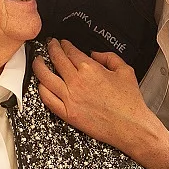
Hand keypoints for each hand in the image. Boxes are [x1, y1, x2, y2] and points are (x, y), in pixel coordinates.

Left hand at [33, 39, 168, 168]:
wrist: (130, 126)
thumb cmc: (129, 101)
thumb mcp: (125, 70)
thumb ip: (108, 57)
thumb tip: (94, 54)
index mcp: (90, 68)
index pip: (70, 51)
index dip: (64, 44)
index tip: (62, 42)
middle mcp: (77, 81)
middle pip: (56, 59)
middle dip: (51, 48)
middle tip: (49, 44)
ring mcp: (69, 98)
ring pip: (45, 77)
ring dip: (39, 65)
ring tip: (38, 60)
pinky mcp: (67, 113)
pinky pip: (47, 98)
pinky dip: (41, 89)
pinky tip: (41, 84)